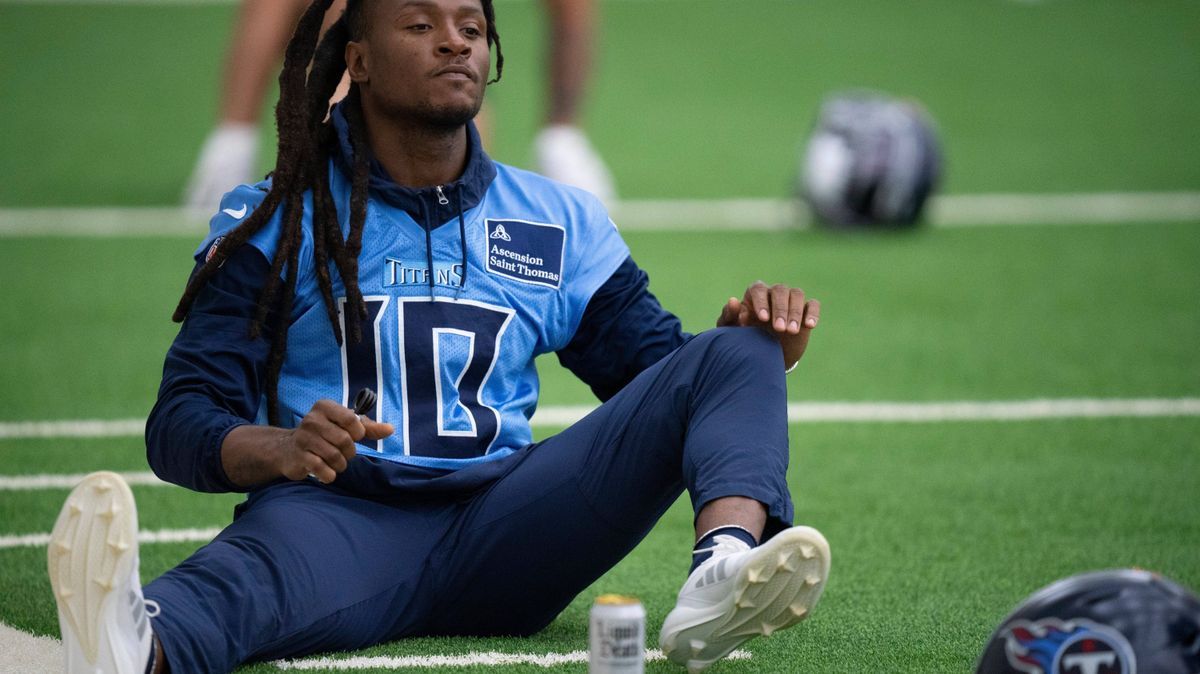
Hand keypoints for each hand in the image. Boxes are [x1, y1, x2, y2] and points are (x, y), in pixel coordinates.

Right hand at [219, 401, 393, 487]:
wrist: (288, 449)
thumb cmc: (324, 435)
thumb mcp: (345, 426)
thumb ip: (369, 427)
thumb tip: (391, 429)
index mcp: (325, 407)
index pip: (352, 419)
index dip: (357, 433)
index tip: (352, 436)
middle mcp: (312, 419)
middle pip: (345, 440)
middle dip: (349, 452)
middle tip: (343, 453)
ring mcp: (303, 438)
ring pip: (335, 456)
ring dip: (340, 465)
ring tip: (335, 463)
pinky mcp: (298, 457)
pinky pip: (322, 469)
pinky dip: (329, 474)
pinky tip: (326, 472)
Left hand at [716, 281, 820, 370]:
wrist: (763, 356)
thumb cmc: (744, 339)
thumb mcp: (732, 332)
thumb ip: (729, 316)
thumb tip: (734, 301)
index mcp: (754, 295)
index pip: (758, 289)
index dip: (761, 302)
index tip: (763, 319)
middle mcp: (773, 294)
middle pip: (780, 290)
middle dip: (780, 309)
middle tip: (779, 329)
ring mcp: (790, 301)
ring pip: (797, 294)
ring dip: (795, 312)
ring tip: (792, 331)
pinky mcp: (805, 311)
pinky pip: (812, 304)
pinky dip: (812, 312)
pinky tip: (810, 326)